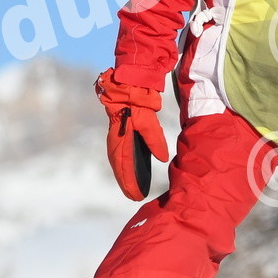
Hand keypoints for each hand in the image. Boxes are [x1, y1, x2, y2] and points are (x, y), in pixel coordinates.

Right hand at [95, 68, 169, 200]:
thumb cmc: (139, 100)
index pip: (124, 165)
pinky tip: (130, 168)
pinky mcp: (120, 130)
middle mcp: (116, 138)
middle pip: (119, 166)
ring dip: (124, 174)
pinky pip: (120, 152)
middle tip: (133, 196)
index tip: (136, 195)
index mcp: (121, 137)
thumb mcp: (149, 120)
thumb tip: (161, 158)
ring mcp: (116, 135)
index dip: (130, 182)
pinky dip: (124, 163)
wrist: (128, 81)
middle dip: (126, 182)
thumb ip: (154, 140)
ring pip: (118, 160)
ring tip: (131, 187)